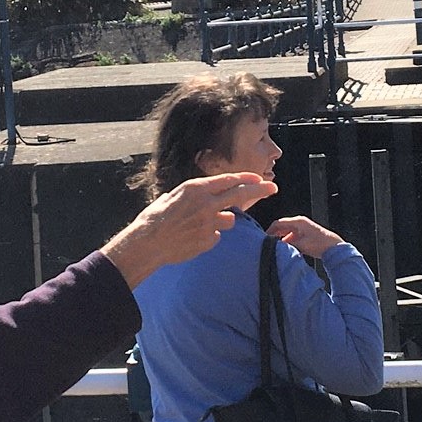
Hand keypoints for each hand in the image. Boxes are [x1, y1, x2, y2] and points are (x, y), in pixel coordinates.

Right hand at [103, 173, 275, 289]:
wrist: (148, 242)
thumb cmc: (155, 217)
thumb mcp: (174, 196)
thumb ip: (195, 194)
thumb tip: (209, 193)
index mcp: (196, 188)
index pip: (229, 180)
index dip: (246, 179)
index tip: (259, 179)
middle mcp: (206, 203)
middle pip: (240, 194)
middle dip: (260, 190)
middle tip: (273, 188)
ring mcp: (209, 223)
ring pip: (229, 219)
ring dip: (222, 220)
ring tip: (200, 224)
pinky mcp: (209, 240)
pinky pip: (217, 236)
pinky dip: (210, 236)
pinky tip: (193, 238)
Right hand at [266, 214, 344, 258]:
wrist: (334, 247)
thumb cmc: (320, 244)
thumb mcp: (301, 245)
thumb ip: (287, 245)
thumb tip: (276, 247)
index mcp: (298, 221)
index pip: (278, 223)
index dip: (269, 230)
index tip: (263, 238)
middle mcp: (299, 222)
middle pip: (281, 227)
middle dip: (274, 235)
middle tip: (267, 244)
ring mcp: (302, 228)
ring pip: (286, 232)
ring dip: (281, 239)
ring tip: (275, 248)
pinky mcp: (305, 234)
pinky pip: (292, 236)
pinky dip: (287, 241)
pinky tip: (286, 249)